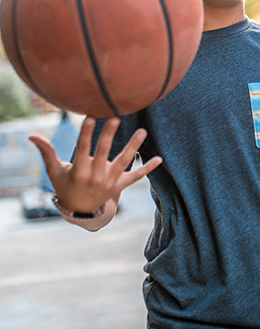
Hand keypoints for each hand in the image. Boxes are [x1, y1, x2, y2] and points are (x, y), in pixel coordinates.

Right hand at [29, 116, 161, 213]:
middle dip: (109, 136)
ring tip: (142, 131)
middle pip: (103, 153)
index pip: (82, 149)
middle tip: (116, 118)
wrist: (80, 211)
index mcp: (78, 171)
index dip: (86, 133)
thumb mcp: (55, 171)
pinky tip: (159, 159)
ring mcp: (110, 181)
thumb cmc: (67, 185)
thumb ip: (46, 152)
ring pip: (124, 162)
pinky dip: (148, 168)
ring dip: (133, 147)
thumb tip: (32, 135)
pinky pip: (136, 177)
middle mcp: (95, 176)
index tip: (90, 117)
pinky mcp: (121, 185)